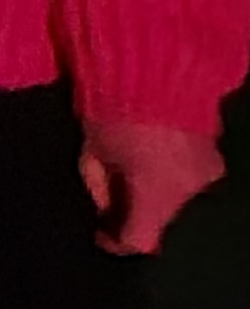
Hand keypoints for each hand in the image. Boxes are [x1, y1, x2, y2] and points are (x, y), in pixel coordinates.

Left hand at [80, 118, 223, 254]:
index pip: (140, 240)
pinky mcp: (216, 154)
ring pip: (176, 196)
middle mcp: (188, 190)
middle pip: (160, 217)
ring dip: (155, 189)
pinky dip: (171, 171)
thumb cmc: (111, 110)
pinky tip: (154, 153)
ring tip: (132, 166)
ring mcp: (208, 172)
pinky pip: (189, 175)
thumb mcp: (92, 153)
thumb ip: (99, 188)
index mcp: (156, 193)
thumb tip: (106, 209)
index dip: (117, 242)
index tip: (102, 235)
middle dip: (136, 211)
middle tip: (113, 196)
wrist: (156, 66)